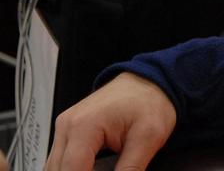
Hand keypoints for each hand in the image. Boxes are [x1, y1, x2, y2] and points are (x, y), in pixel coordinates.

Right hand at [45, 73, 175, 170]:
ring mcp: (65, 127)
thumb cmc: (149, 101)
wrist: (151, 80)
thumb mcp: (149, 137)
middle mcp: (67, 126)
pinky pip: (60, 159)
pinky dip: (72, 169)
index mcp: (84, 126)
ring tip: (102, 169)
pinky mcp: (68, 130)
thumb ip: (131, 168)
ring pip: (54, 167)